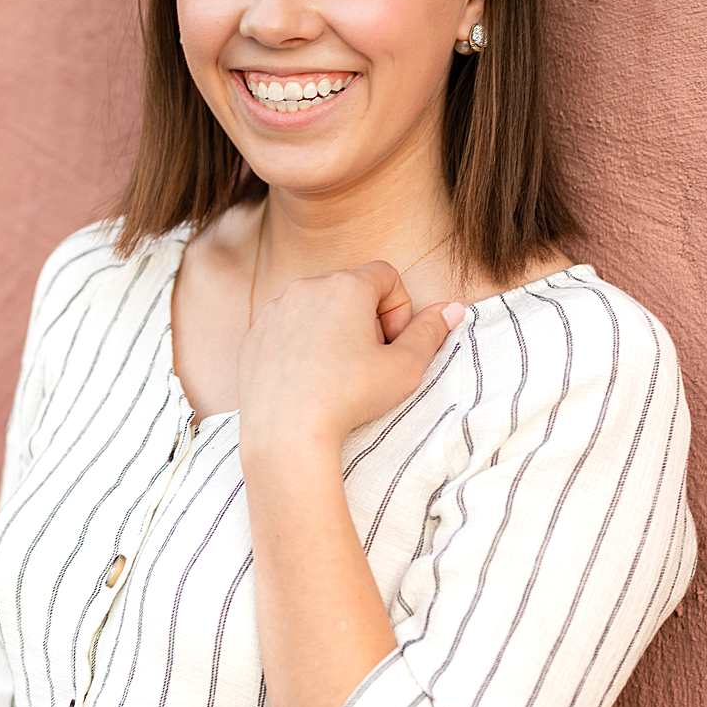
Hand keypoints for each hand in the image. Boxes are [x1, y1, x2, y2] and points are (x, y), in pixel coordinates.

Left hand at [236, 260, 464, 458]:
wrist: (285, 431)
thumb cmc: (349, 397)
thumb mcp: (405, 367)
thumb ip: (431, 332)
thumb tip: (452, 308)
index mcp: (345, 285)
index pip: (386, 275)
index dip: (399, 309)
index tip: (392, 344)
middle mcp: (306, 286)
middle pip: (350, 290)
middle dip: (366, 319)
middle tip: (368, 362)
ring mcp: (275, 309)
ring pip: (317, 307)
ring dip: (333, 331)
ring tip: (337, 373)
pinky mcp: (254, 333)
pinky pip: (287, 327)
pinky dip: (302, 345)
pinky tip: (308, 379)